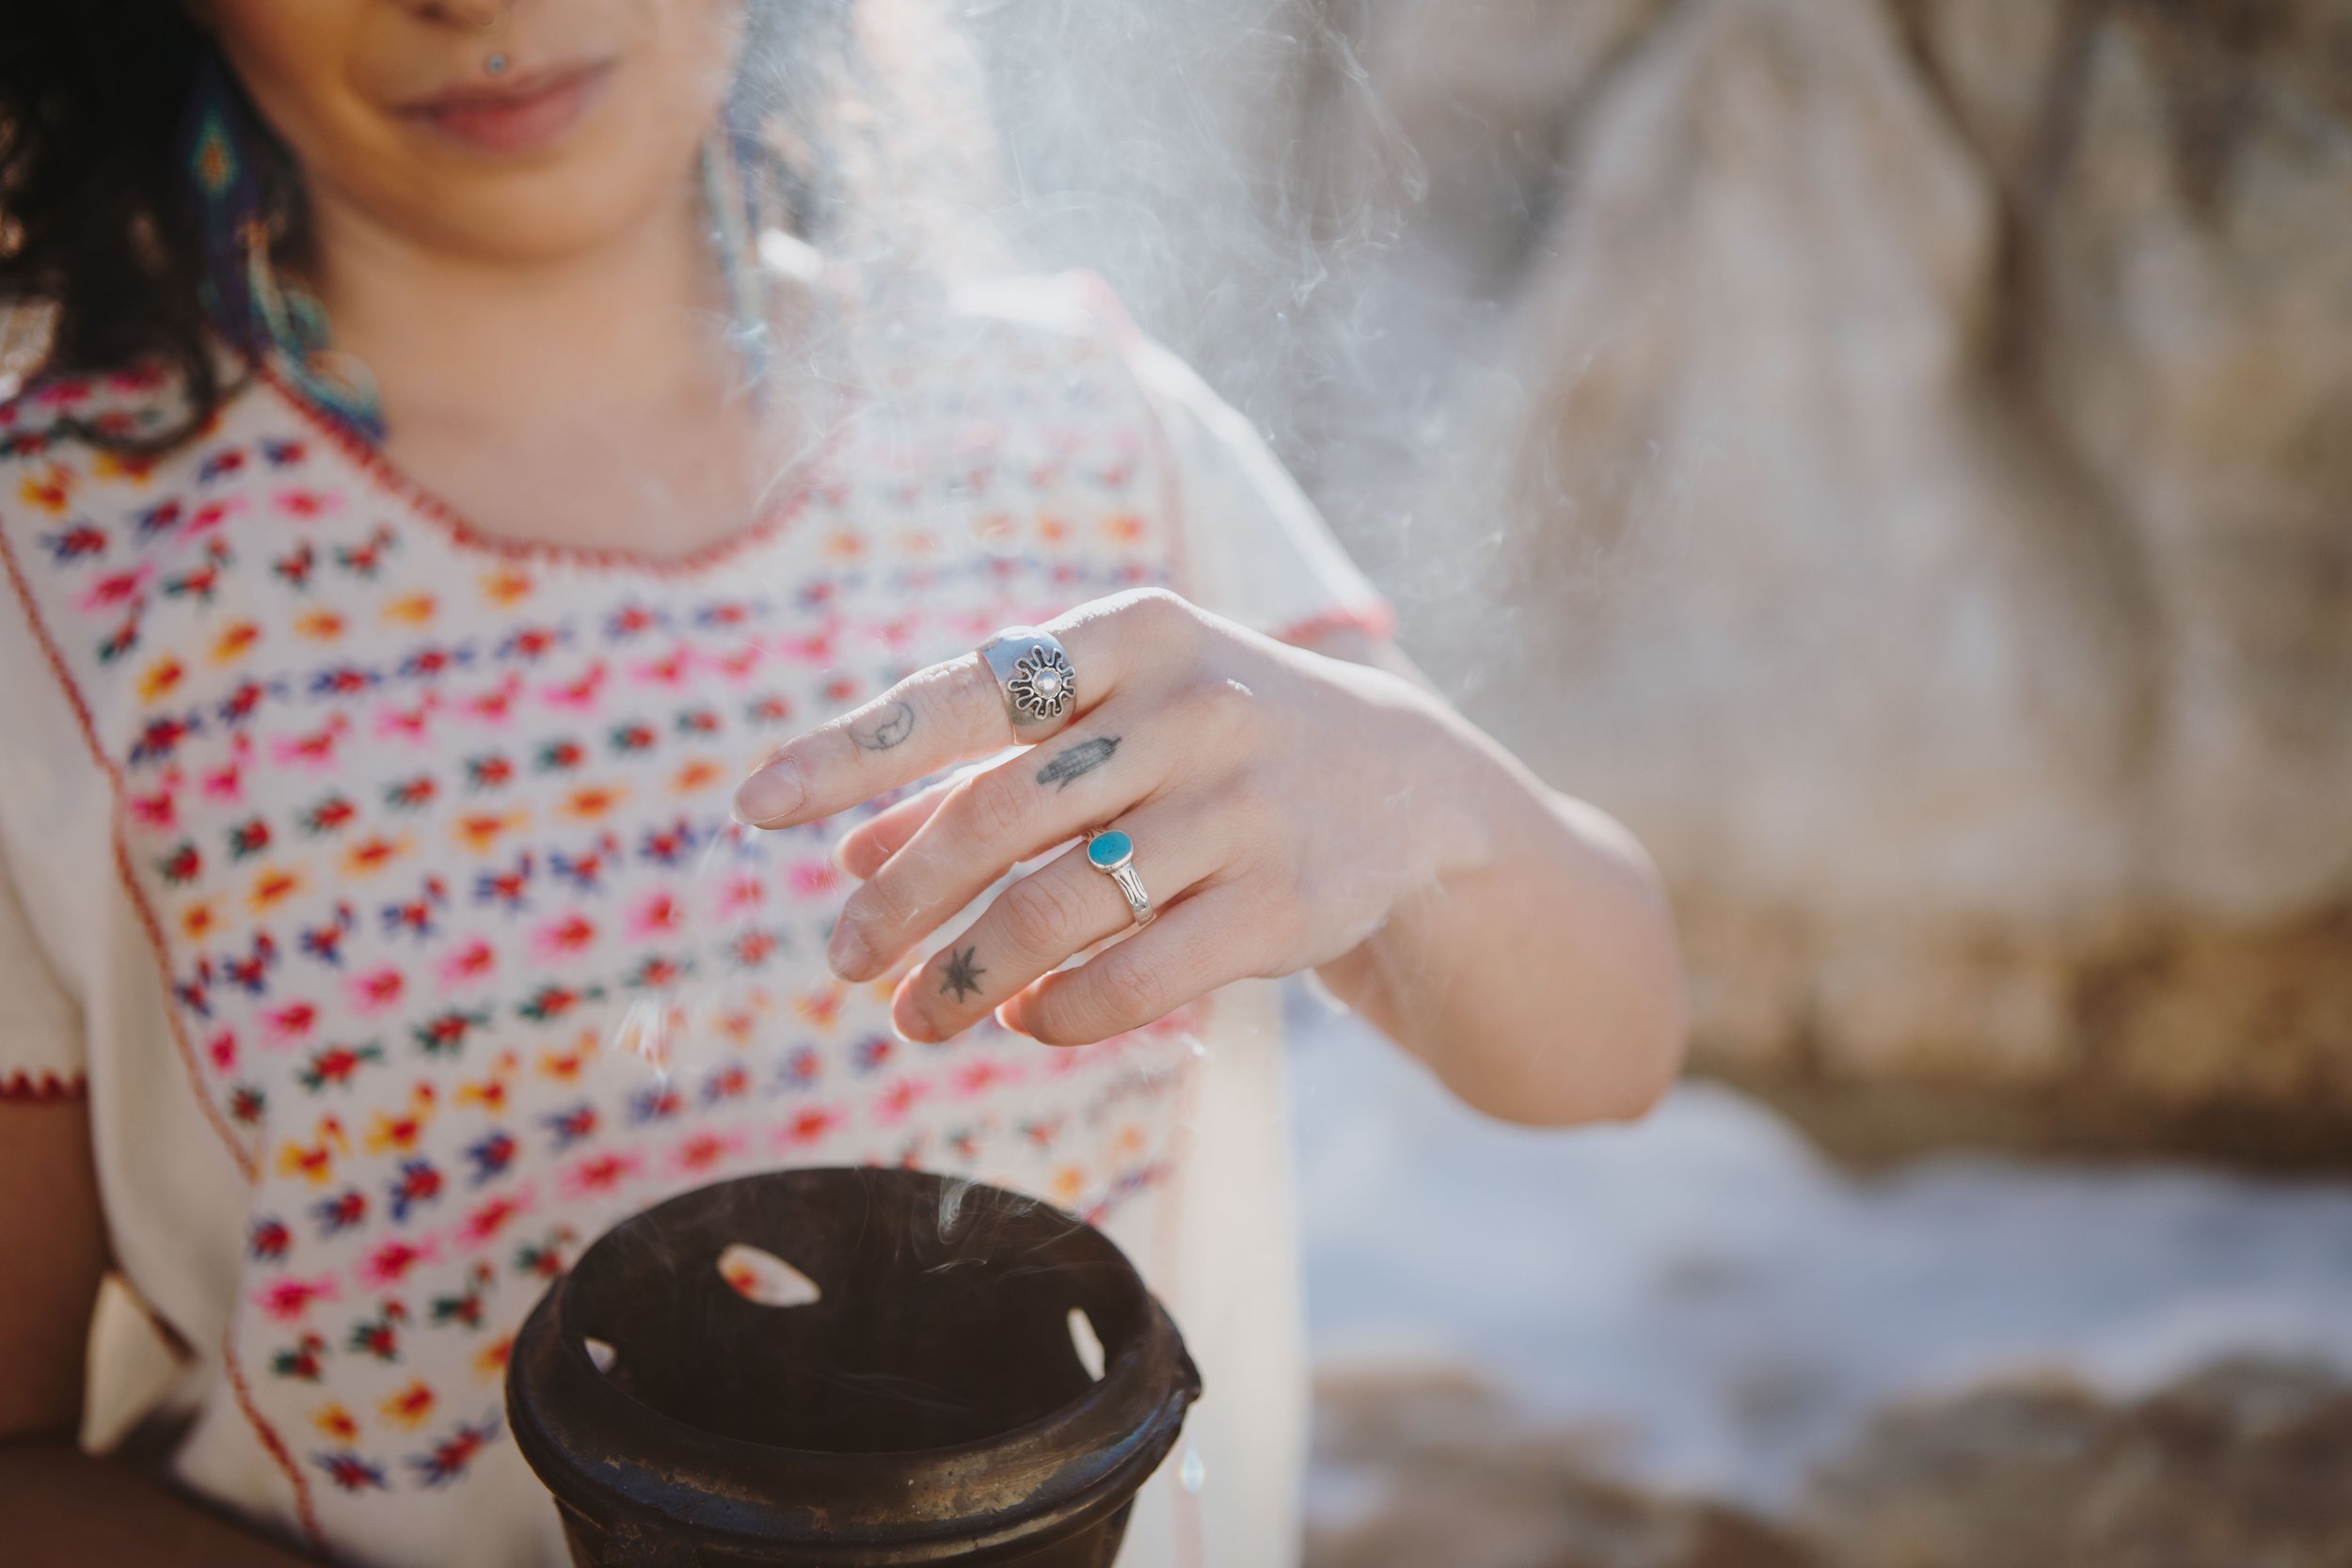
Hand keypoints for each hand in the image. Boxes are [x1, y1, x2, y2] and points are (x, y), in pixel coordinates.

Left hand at [731, 589, 1491, 1046]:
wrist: (1412, 785)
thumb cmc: (1216, 744)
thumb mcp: (1115, 726)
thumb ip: (985, 778)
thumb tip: (851, 857)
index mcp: (1132, 636)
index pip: (965, 691)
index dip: (852, 751)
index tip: (754, 808)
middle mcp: (1190, 706)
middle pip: (1001, 811)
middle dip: (904, 897)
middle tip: (841, 961)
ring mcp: (1244, 804)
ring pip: (1063, 902)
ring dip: (968, 975)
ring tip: (913, 1020)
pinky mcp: (1286, 901)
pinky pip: (1141, 972)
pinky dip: (1062, 1009)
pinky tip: (1026, 1023)